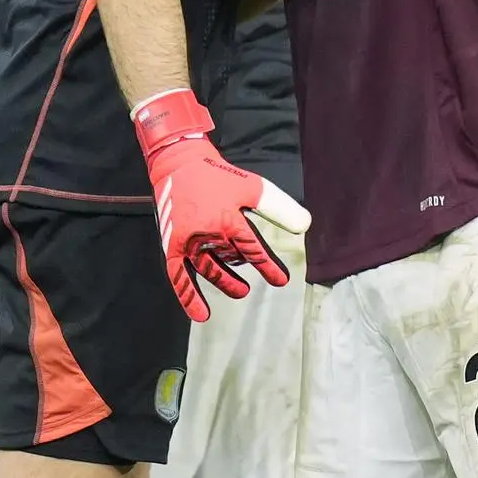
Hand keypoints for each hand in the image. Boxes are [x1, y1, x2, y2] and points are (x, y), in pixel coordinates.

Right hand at [132, 87, 309, 321]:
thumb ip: (279, 207)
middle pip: (231, 261)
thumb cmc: (218, 176)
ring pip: (210, 269)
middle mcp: (208, 234)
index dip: (269, 268)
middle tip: (252, 288)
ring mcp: (188, 242)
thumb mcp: (253, 187)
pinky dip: (188, 296)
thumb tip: (306, 225)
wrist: (178, 163)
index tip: (281, 280)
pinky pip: (179, 275)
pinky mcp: (172, 244)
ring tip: (240, 292)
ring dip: (225, 282)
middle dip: (245, 274)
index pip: (253, 251)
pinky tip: (201, 315)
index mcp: (228, 221)